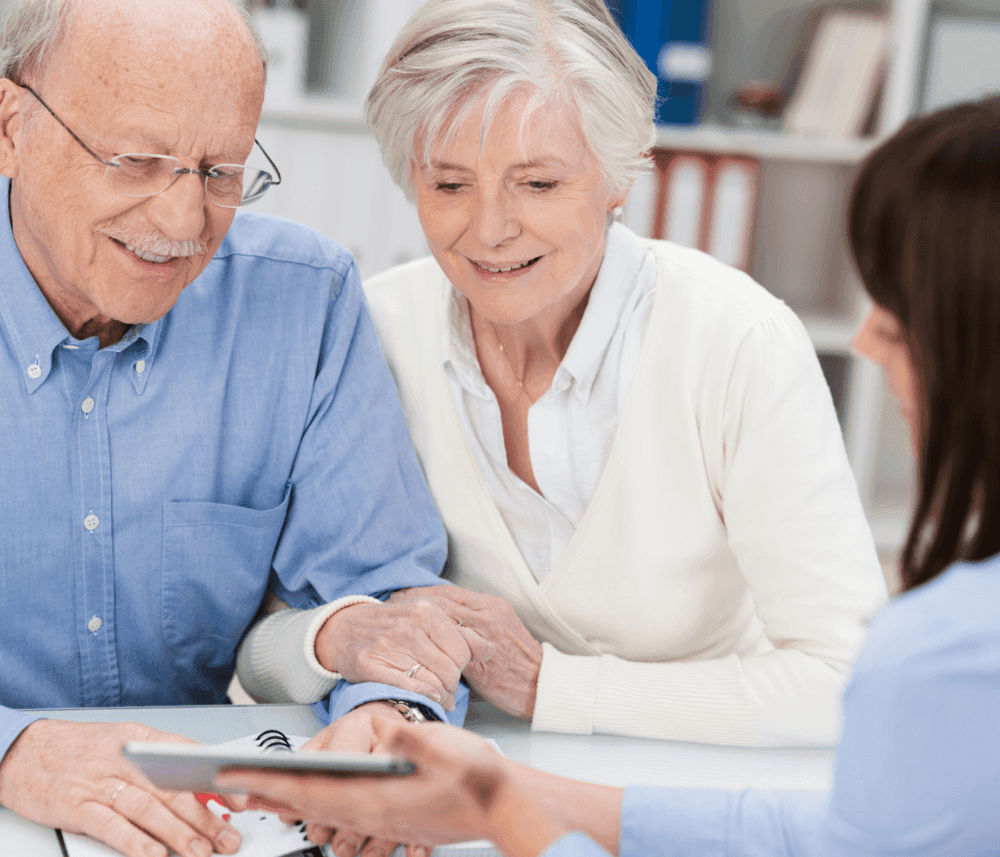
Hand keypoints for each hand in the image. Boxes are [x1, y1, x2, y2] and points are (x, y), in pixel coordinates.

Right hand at [0, 719, 241, 856]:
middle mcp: (123, 759)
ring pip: (148, 808)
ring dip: (178, 833)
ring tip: (201, 852)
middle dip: (206, 817)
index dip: (217, 779)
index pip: (189, 757)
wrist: (21, 749)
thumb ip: (159, 761)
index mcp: (140, 739)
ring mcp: (98, 782)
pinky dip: (134, 842)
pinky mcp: (74, 805)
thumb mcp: (123, 743)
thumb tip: (199, 787)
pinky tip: (155, 855)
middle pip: (173, 789)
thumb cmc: (78, 750)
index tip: (241, 799)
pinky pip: (110, 826)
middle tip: (227, 838)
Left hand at [216, 720, 569, 856]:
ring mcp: (385, 819)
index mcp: (379, 800)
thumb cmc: (482, 780)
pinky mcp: (395, 817)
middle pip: (309, 806)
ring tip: (263, 794)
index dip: (272, 784)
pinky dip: (319, 807)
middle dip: (268, 796)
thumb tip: (391, 734)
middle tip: (229, 789)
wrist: (507, 807)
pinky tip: (315, 804)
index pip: (312, 792)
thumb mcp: (453, 751)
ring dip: (290, 803)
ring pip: (324, 813)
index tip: (238, 780)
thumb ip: (418, 743)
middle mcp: (375, 814)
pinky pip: (344, 815)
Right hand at [315, 598, 493, 710]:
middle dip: (452, 684)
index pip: (462, 649)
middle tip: (448, 687)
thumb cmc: (393, 625)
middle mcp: (409, 626)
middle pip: (450, 669)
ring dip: (441, 695)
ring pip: (433, 682)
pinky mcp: (371, 665)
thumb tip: (491, 647)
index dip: (463, 665)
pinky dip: (423, 697)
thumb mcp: (428, 618)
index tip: (457, 669)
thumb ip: (461, 632)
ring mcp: (389, 645)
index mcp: (426, 611)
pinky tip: (427, 696)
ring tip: (439, 695)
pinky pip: (409, 689)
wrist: (345, 629)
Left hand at [390, 587, 541, 718]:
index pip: (451, 592)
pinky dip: (428, 645)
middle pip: (443, 601)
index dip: (425, 592)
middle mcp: (488, 616)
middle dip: (415, 601)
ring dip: (417, 621)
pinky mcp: (480, 660)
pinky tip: (413, 649)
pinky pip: (448, 648)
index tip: (405, 594)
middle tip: (394, 603)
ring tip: (398, 622)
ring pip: (443, 620)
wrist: (541, 686)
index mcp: (493, 607)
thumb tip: (443, 624)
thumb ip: (474, 625)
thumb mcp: (498, 634)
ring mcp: (484, 637)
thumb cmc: (518, 664)